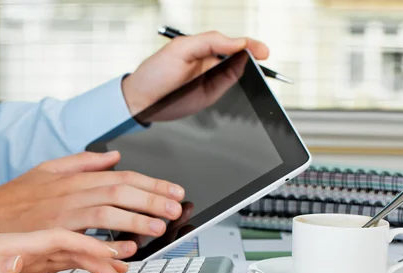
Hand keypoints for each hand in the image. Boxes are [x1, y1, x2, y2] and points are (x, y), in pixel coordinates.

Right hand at [0, 151, 184, 239]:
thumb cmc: (20, 194)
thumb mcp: (50, 168)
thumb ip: (85, 162)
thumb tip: (115, 156)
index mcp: (76, 178)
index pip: (121, 177)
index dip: (151, 184)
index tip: (174, 190)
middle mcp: (72, 194)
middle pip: (118, 192)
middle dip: (151, 199)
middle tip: (175, 207)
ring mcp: (63, 215)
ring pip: (105, 213)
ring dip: (134, 221)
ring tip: (159, 227)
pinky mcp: (52, 236)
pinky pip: (83, 243)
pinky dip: (105, 249)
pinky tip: (125, 253)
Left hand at [0, 227, 131, 272]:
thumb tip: (14, 262)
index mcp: (23, 237)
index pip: (62, 237)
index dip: (89, 244)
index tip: (110, 253)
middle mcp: (38, 239)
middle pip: (81, 235)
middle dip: (109, 244)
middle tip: (132, 252)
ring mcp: (43, 248)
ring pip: (82, 248)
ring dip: (104, 255)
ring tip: (127, 263)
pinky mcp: (43, 260)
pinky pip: (74, 259)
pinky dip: (94, 264)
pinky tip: (109, 267)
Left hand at [121, 30, 268, 115]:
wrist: (141, 101)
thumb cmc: (154, 73)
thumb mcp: (180, 50)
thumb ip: (209, 42)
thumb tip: (237, 42)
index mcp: (201, 45)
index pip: (230, 41)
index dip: (247, 43)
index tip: (259, 49)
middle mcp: (208, 61)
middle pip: (238, 55)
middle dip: (251, 55)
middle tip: (261, 57)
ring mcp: (211, 78)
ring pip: (237, 70)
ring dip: (247, 68)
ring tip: (254, 66)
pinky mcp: (211, 94)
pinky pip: (230, 85)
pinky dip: (239, 82)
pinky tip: (244, 77)